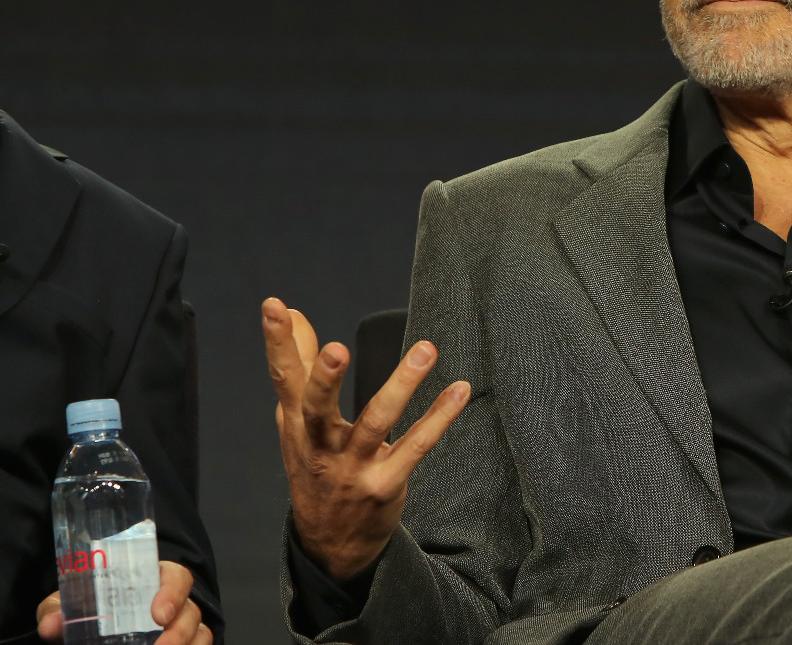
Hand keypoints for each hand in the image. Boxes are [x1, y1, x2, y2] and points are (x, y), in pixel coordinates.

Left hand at [37, 561, 211, 642]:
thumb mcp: (71, 604)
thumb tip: (51, 625)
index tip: (159, 614)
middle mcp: (174, 601)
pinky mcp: (184, 642)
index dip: (173, 593)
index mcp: (152, 580)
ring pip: (199, 632)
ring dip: (187, 644)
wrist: (90, 626)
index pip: (176, 577)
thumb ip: (59, 610)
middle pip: (191, 610)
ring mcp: (182, 625)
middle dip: (180, 631)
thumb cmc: (89, 605)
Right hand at [263, 297, 469, 578]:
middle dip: (324, 379)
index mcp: (296, 424)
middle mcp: (318, 445)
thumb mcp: (297, 420)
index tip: (273, 306)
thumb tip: (293, 313)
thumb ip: (300, 364)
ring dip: (402, 386)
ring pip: (376, 423)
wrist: (330, 543)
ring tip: (426, 351)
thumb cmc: (315, 466)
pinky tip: (459, 391)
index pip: (284, 378)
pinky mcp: (384, 483)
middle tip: (336, 349)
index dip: (277, 343)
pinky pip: (415, 447)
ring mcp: (352, 466)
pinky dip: (439, 418)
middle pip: (316, 407)